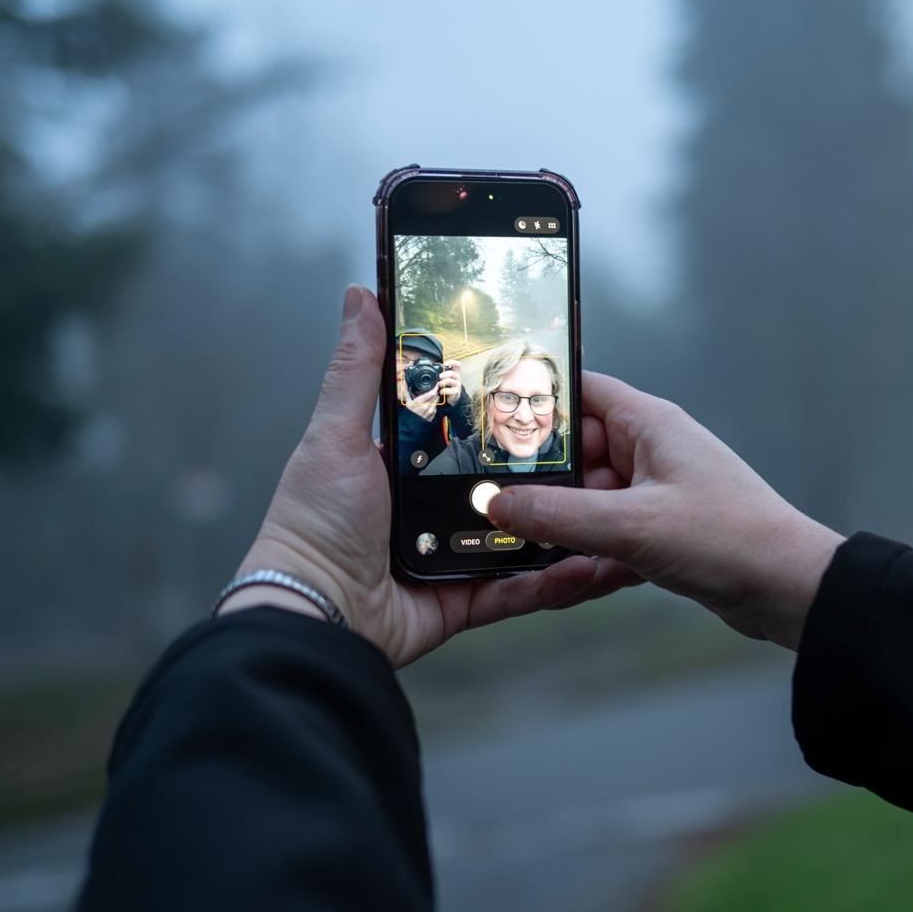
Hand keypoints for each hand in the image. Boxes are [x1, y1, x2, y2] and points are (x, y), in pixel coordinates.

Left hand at [221, 286, 609, 667]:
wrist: (316, 616)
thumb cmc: (313, 525)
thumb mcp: (335, 436)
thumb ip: (356, 370)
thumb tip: (358, 295)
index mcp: (400, 465)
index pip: (459, 427)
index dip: (498, 409)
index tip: (542, 386)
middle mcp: (427, 507)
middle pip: (499, 481)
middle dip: (542, 468)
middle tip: (589, 444)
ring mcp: (449, 553)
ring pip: (519, 532)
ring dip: (558, 523)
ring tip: (599, 501)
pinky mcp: (464, 597)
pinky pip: (516, 586)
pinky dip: (548, 578)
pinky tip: (582, 560)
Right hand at [403, 384, 439, 421]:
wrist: (411, 425)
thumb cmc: (409, 413)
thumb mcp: (407, 402)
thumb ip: (407, 392)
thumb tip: (405, 384)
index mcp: (420, 402)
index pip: (431, 393)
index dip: (435, 388)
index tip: (436, 385)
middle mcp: (426, 407)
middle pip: (435, 397)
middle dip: (435, 392)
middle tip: (435, 389)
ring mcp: (430, 411)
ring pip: (436, 401)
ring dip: (436, 398)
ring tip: (433, 396)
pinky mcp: (432, 415)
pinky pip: (436, 407)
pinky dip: (435, 404)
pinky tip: (431, 403)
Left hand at [435, 361, 462, 405]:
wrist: (452, 396)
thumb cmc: (447, 385)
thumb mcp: (446, 378)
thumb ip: (442, 372)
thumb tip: (433, 368)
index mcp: (455, 372)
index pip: (458, 365)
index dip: (452, 363)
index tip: (445, 364)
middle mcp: (457, 378)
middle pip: (452, 373)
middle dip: (444, 374)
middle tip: (439, 377)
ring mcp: (457, 385)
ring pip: (450, 381)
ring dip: (442, 382)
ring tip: (439, 385)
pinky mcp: (456, 392)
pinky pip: (449, 390)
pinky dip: (443, 391)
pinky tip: (441, 392)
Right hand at [486, 372, 843, 649]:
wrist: (789, 591)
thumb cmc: (729, 539)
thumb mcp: (632, 526)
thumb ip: (558, 514)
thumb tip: (495, 503)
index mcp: (649, 425)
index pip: (579, 393)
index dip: (533, 404)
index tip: (486, 425)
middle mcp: (651, 451)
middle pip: (574, 455)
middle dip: (538, 484)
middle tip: (491, 507)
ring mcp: (655, 494)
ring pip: (586, 502)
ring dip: (562, 529)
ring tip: (527, 552)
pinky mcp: (661, 532)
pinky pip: (607, 536)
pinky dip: (589, 557)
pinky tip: (571, 582)